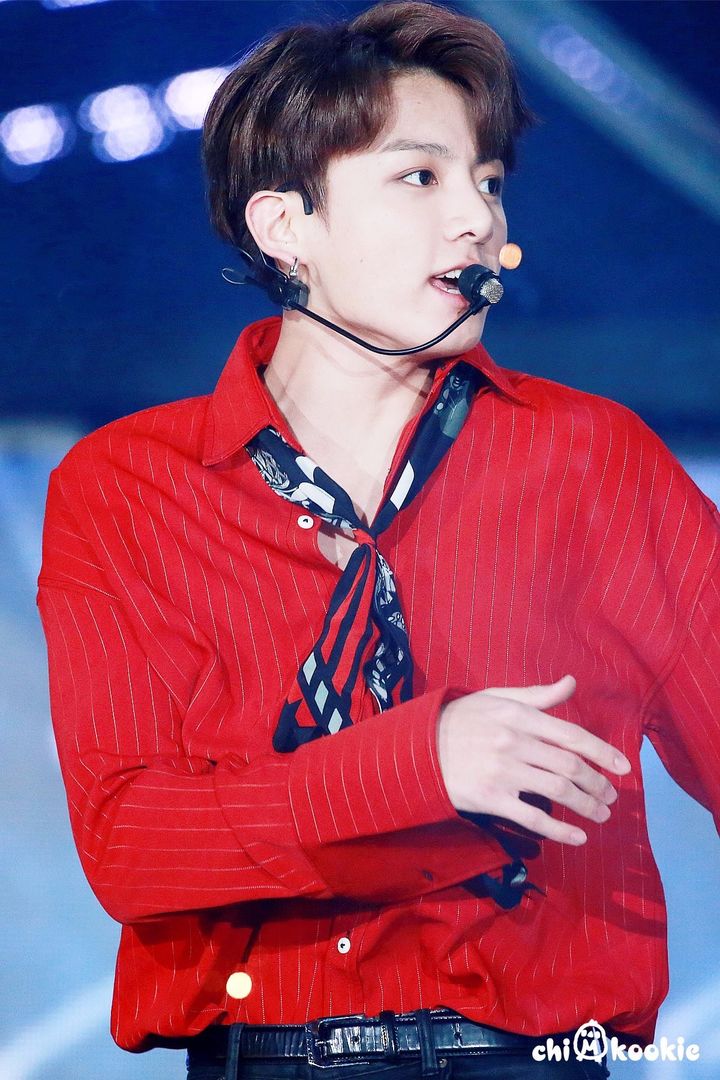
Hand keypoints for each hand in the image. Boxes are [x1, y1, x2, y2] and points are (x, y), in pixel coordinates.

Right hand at [437, 676, 630, 844]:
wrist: (417, 748)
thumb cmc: (459, 720)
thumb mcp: (495, 698)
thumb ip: (536, 695)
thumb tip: (571, 683)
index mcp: (519, 715)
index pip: (571, 735)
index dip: (602, 753)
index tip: (624, 767)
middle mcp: (514, 742)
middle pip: (569, 766)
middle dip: (598, 784)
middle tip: (610, 797)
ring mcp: (503, 772)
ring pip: (558, 792)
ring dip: (586, 806)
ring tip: (600, 815)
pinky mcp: (491, 799)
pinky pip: (533, 818)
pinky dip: (560, 831)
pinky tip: (578, 838)